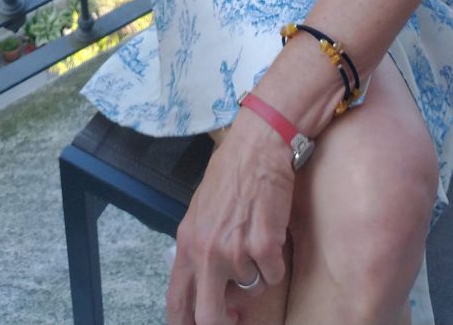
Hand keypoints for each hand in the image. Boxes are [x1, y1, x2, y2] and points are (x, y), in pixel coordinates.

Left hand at [167, 118, 292, 324]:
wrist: (259, 145)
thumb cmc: (231, 172)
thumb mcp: (201, 210)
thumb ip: (200, 247)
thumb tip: (207, 285)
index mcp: (187, 242)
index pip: (177, 300)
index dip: (184, 324)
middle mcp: (207, 252)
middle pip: (210, 317)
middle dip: (224, 321)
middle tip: (235, 315)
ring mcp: (235, 252)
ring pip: (251, 291)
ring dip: (257, 274)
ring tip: (256, 239)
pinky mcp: (264, 247)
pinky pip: (273, 276)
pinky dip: (276, 262)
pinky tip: (271, 232)